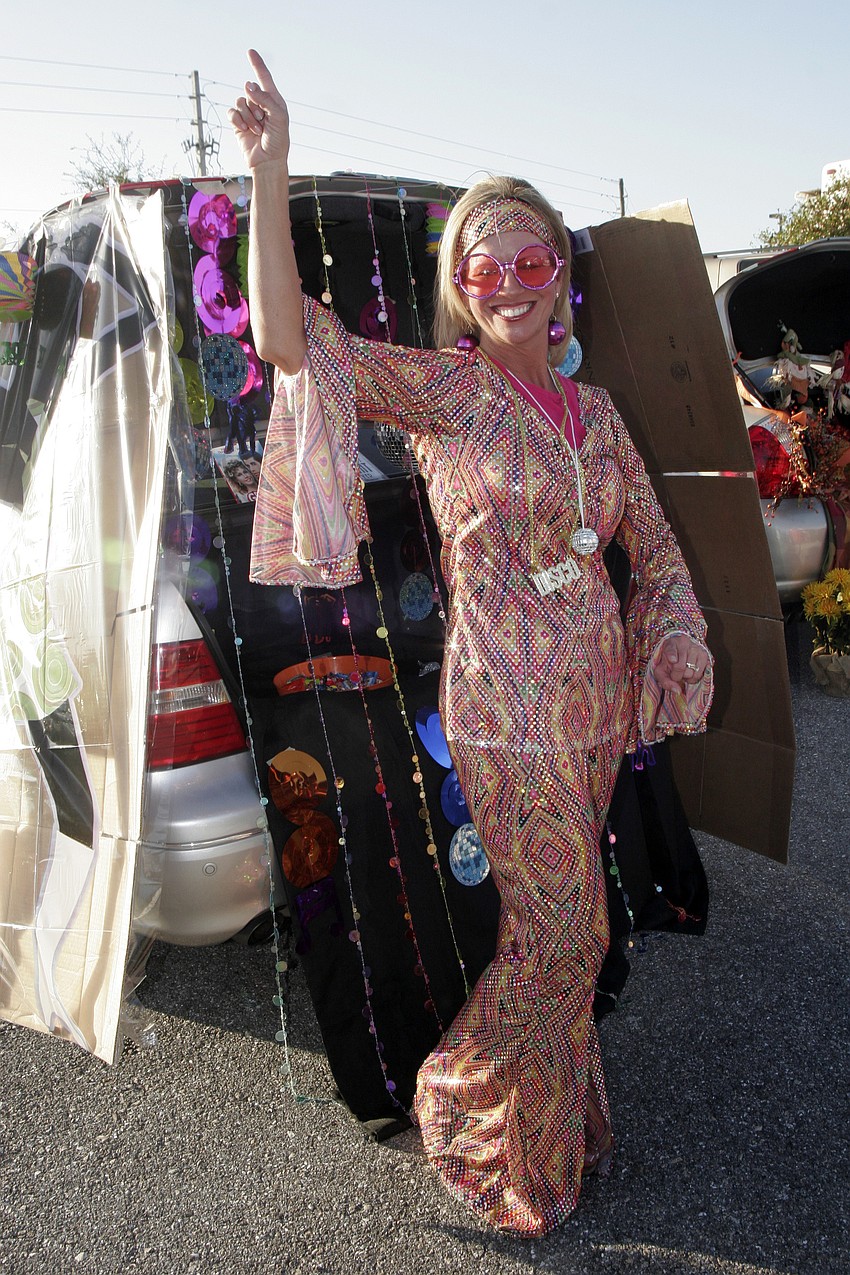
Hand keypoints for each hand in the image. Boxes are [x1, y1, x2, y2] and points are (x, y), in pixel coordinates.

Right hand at [228, 49, 290, 169]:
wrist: (267, 161)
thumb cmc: (278, 141)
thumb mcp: (278, 117)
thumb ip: (265, 98)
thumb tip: (248, 85)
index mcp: (273, 100)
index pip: (264, 78)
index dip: (257, 64)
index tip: (250, 51)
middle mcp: (260, 104)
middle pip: (249, 91)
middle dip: (255, 107)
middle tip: (264, 122)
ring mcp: (248, 113)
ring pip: (240, 102)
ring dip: (248, 117)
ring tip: (257, 130)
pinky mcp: (238, 123)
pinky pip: (232, 113)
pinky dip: (238, 121)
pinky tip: (245, 130)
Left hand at [655, 634, 709, 693]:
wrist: (681, 651)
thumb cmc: (669, 662)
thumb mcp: (661, 670)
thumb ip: (665, 681)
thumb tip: (678, 691)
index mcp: (670, 644)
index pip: (671, 650)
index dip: (671, 656)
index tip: (672, 660)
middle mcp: (684, 644)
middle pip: (680, 667)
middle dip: (676, 676)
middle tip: (675, 674)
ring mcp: (695, 648)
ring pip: (690, 672)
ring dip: (685, 677)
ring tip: (683, 672)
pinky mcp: (704, 655)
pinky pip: (699, 674)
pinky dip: (694, 678)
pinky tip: (690, 673)